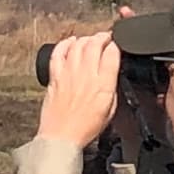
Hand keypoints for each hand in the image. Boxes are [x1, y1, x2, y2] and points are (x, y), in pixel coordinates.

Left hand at [37, 28, 119, 149]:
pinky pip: (59, 52)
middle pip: (95, 43)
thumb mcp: (110, 110)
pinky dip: (65, 43)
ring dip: (86, 38)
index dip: (117, 44)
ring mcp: (69, 73)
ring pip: (78, 44)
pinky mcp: (55, 76)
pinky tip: (70, 42)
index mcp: (103, 84)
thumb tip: (112, 75)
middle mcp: (86, 74)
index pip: (112, 52)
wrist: (61, 137)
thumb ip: (111, 88)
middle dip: (103, 36)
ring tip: (91, 40)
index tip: (117, 44)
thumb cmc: (84, 128)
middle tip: (106, 38)